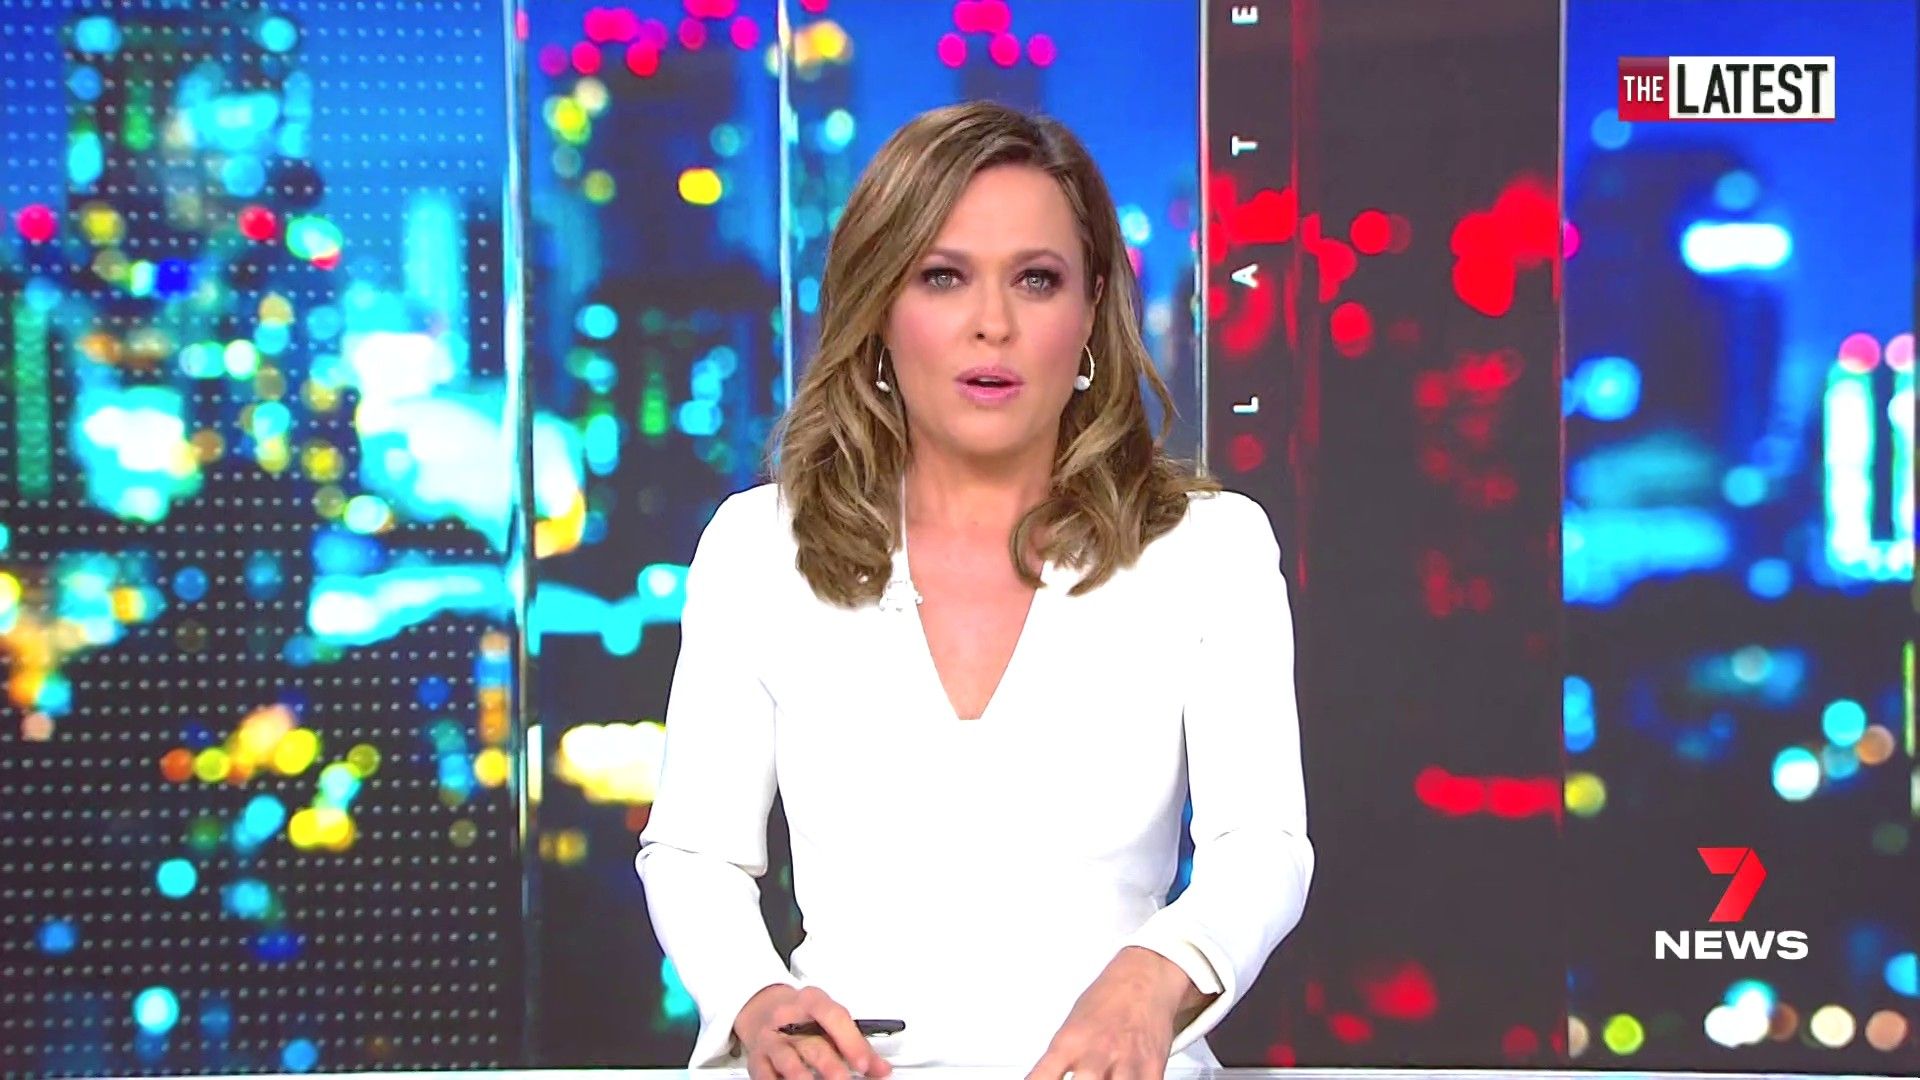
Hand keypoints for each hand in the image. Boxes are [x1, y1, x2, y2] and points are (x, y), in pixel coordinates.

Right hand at [734, 984, 893, 1079]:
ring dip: (803, 1078)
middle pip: (812, 1045)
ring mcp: (770, 1039)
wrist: (761, 1006)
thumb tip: (881, 1068)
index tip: (864, 1064)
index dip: (850, 1042)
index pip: (833, 1017)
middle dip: (830, 1067)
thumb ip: (856, 1043)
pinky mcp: (757, 1057)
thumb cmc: (801, 1014)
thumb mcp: (828, 1017)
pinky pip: (766, 1074)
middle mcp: (787, 1018)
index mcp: (811, 1001)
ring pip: (788, 1060)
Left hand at [1025, 948, 1203, 1079]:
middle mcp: (1096, 1052)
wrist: (1143, 978)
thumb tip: (1045, 1079)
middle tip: (1078, 1079)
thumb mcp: (1071, 1027)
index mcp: (1069, 1042)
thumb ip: (1058, 1060)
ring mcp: (1126, 1061)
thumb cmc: (1105, 1000)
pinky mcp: (1152, 1067)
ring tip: (1105, 1079)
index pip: (1042, 1077)